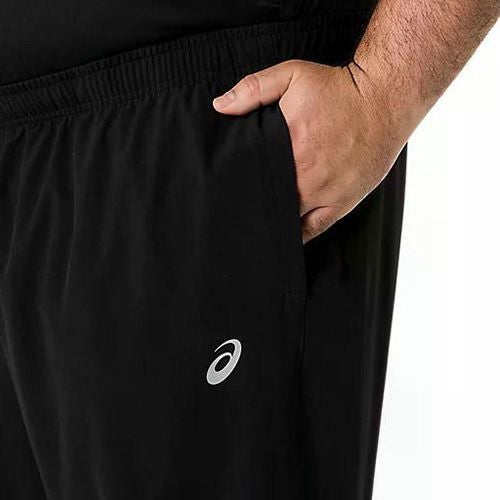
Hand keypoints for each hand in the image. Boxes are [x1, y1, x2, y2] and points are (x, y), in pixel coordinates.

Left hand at [213, 60, 409, 242]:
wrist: (384, 99)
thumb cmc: (337, 88)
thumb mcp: (292, 76)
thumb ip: (253, 89)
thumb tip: (220, 106)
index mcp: (288, 146)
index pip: (253, 177)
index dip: (238, 187)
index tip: (228, 190)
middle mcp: (304, 175)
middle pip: (269, 200)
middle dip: (254, 205)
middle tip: (239, 211)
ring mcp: (324, 192)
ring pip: (289, 218)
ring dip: (274, 221)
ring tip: (259, 226)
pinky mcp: (342, 202)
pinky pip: (315, 229)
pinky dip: (298, 236)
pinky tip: (285, 238)